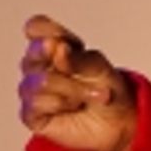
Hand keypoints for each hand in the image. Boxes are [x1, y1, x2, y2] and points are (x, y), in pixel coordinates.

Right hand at [18, 14, 136, 150]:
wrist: (119, 123)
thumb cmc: (107, 89)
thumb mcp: (99, 67)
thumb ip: (77, 58)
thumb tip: (58, 49)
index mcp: (53, 48)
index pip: (36, 28)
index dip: (51, 30)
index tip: (73, 44)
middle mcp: (38, 67)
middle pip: (34, 52)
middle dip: (61, 61)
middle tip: (78, 69)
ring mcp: (33, 90)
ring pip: (39, 81)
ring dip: (73, 88)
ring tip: (95, 95)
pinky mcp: (31, 114)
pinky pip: (35, 103)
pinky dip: (61, 104)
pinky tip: (75, 107)